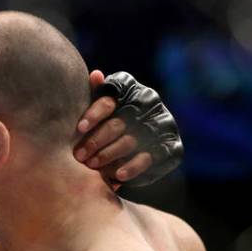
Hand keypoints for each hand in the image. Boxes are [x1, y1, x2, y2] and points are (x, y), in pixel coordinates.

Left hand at [74, 70, 182, 185]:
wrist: (136, 148)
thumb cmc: (106, 124)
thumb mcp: (99, 109)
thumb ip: (95, 94)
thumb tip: (95, 75)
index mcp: (131, 89)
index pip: (112, 95)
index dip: (95, 112)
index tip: (79, 128)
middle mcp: (150, 102)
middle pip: (118, 123)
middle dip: (95, 140)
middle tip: (79, 155)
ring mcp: (164, 123)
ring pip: (131, 141)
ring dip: (109, 155)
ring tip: (92, 165)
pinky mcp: (172, 145)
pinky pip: (151, 157)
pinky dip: (133, 166)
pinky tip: (118, 175)